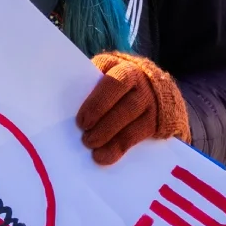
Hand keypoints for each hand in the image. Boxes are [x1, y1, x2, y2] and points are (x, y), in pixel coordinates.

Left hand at [76, 53, 190, 165]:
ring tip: (93, 149)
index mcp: (125, 69)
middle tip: (86, 139)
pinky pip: (137, 136)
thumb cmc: (120, 82)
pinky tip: (105, 156)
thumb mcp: (108, 73)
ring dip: (111, 139)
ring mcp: (152, 103)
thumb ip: (92, 83)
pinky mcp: (156, 121)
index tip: (82, 122)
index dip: (98, 103)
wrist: (156, 87)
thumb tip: (69, 104)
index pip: (114, 83)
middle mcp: (143, 84)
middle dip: (104, 125)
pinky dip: (119, 148)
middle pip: (126, 106)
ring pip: (133, 123)